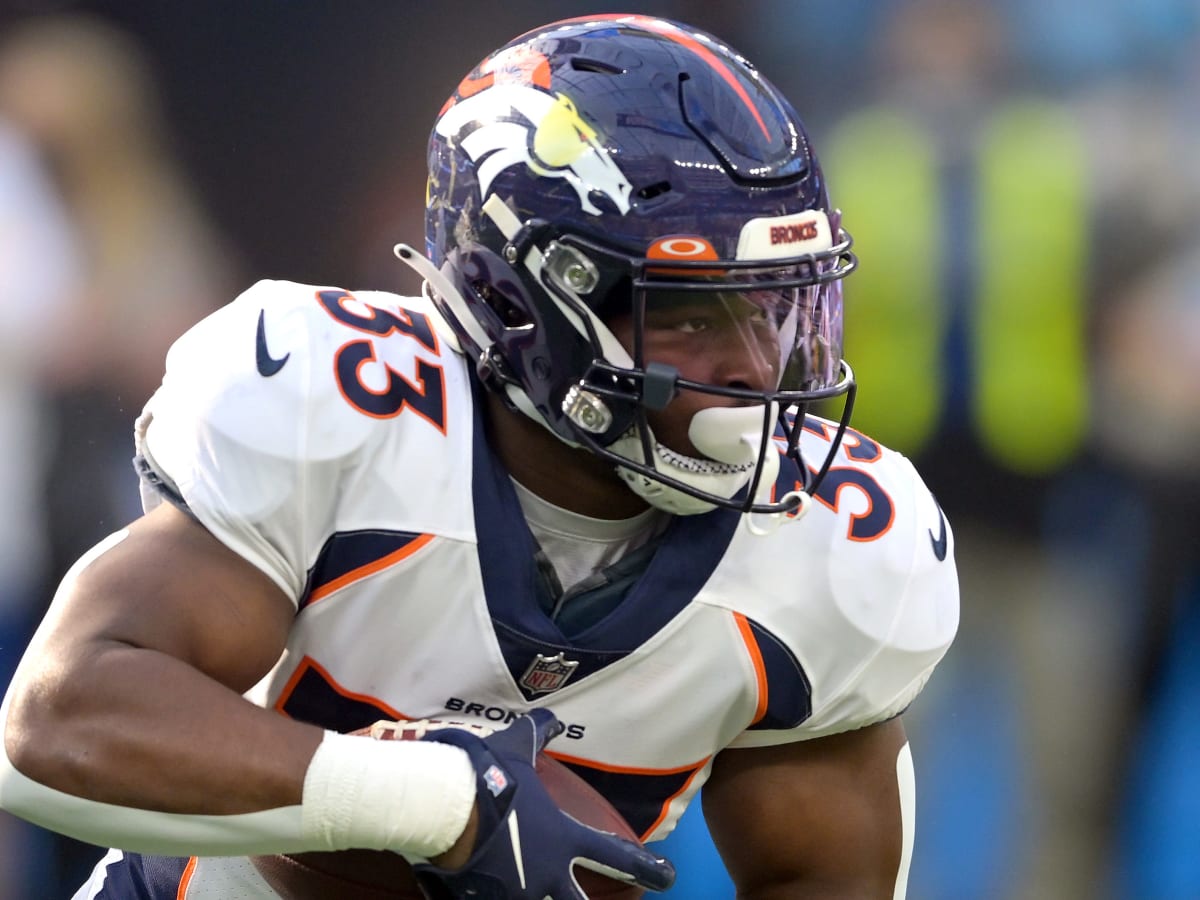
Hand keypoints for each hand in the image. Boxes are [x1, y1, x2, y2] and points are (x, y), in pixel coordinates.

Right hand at [412, 709, 674, 898]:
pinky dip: (494, 898)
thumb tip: (554, 719)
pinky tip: (486, 893)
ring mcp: (516, 894)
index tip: (667, 876)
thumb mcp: (518, 746)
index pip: (614, 854)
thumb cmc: (487, 775)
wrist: (444, 805)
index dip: (644, 866)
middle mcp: (546, 873)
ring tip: (525, 892)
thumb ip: (540, 732)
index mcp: (562, 839)